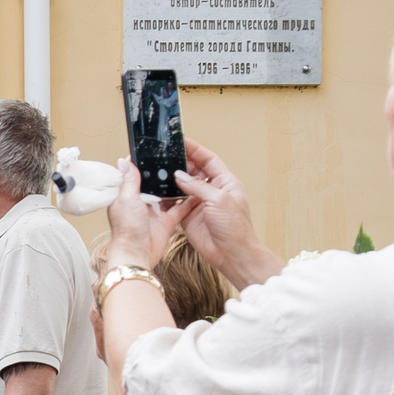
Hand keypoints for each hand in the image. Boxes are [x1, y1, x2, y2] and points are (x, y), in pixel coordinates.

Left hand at [104, 159, 191, 268]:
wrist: (138, 253)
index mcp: (127, 196)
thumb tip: (124, 161)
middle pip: (154, 184)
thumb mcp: (127, 199)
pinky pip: (180, 208)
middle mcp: (141, 203)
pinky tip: (197, 191)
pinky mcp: (167, 221)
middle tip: (176, 159)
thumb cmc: (127, 229)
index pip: (134, 176)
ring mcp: (155, 212)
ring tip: (189, 170)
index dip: (143, 165)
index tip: (153, 152)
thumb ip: (129, 180)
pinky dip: (188, 201)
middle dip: (163, 173)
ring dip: (177, 185)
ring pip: (168, 194)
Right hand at [172, 139, 281, 287]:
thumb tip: (181, 175)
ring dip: (173, 180)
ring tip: (159, 170)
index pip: (209, 160)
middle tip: (166, 155)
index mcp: (225, 182)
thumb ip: (198, 186)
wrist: (231, 253)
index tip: (182, 142)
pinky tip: (159, 191)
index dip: (196, 150)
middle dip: (182, 163)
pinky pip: (176, 203)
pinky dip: (168, 198)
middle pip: (195, 171)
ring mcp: (200, 204)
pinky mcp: (189, 217)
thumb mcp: (218, 200)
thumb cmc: (234, 227)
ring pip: (183, 186)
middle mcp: (212, 191)